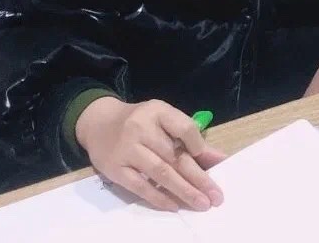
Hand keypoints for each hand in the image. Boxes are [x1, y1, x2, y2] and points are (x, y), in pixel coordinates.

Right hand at [75, 97, 226, 211]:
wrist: (98, 123)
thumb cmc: (140, 122)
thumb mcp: (164, 120)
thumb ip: (190, 138)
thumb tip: (220, 159)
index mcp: (157, 111)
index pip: (184, 127)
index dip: (199, 146)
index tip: (211, 163)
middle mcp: (141, 128)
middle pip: (175, 156)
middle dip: (199, 178)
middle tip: (216, 196)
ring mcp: (127, 148)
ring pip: (160, 172)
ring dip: (183, 190)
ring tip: (201, 203)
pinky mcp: (115, 168)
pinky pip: (140, 186)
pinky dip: (158, 197)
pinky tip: (174, 206)